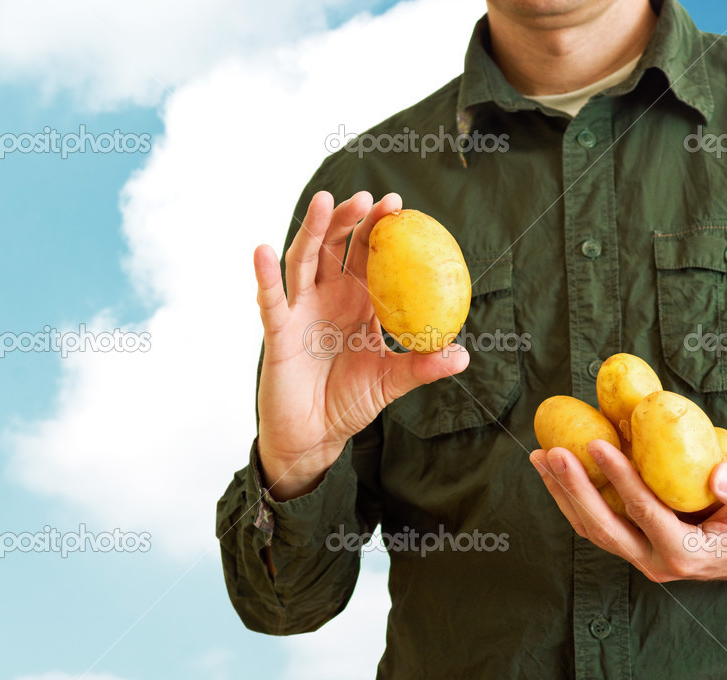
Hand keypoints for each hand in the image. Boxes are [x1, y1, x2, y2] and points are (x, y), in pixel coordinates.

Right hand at [254, 191, 468, 499]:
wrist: (315, 436)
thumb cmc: (350, 402)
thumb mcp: (390, 382)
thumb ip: (422, 366)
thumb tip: (463, 355)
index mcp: (359, 301)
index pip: (369, 255)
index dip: (379, 228)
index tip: (397, 205)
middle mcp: (328, 297)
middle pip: (335, 246)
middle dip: (349, 218)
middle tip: (368, 198)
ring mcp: (301, 310)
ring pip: (304, 261)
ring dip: (313, 230)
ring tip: (324, 201)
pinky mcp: (278, 332)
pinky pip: (270, 301)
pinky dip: (266, 276)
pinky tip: (263, 251)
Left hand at [529, 440, 726, 582]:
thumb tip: (722, 474)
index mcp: (687, 552)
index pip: (644, 512)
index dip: (619, 478)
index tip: (598, 443)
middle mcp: (657, 562)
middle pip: (603, 526)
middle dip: (574, 488)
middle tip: (553, 451)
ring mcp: (641, 558)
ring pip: (592, 529)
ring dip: (563, 493)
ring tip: (541, 457)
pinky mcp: (634, 548)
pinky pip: (596, 526)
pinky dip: (573, 499)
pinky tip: (558, 472)